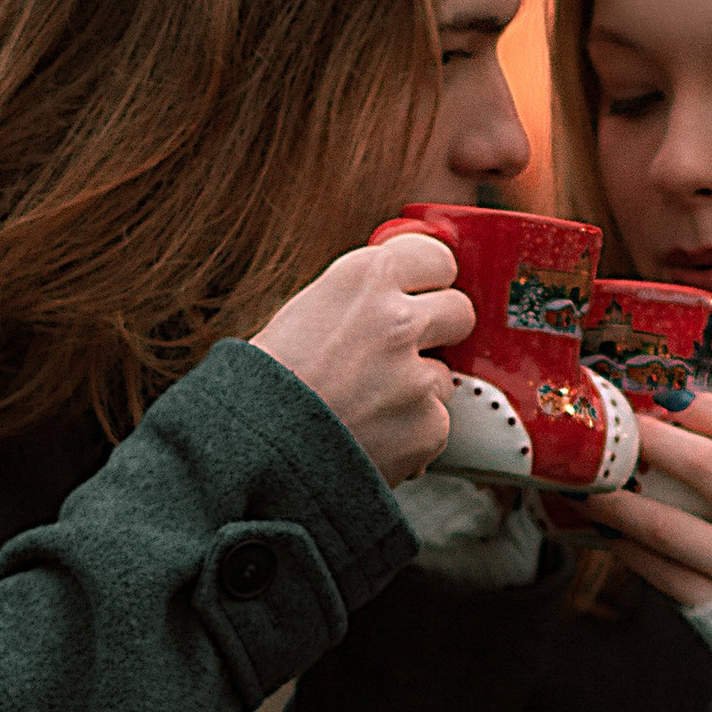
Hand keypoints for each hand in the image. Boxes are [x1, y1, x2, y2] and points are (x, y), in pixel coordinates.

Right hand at [252, 233, 473, 485]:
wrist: (251, 453)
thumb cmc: (268, 386)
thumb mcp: (307, 309)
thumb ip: (363, 297)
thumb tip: (406, 292)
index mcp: (365, 276)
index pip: (437, 258)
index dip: (426, 282)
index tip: (419, 295)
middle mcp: (396, 319)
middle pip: (459, 311)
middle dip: (438, 332)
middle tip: (403, 353)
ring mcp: (416, 376)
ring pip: (444, 376)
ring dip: (416, 393)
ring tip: (366, 408)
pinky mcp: (428, 427)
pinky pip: (435, 426)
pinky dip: (410, 437)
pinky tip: (371, 438)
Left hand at [579, 397, 711, 608]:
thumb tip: (684, 422)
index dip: (709, 408)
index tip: (666, 394)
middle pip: (708, 468)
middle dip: (653, 441)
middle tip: (614, 428)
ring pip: (667, 526)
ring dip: (618, 500)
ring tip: (587, 483)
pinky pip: (661, 572)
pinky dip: (627, 548)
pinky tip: (606, 530)